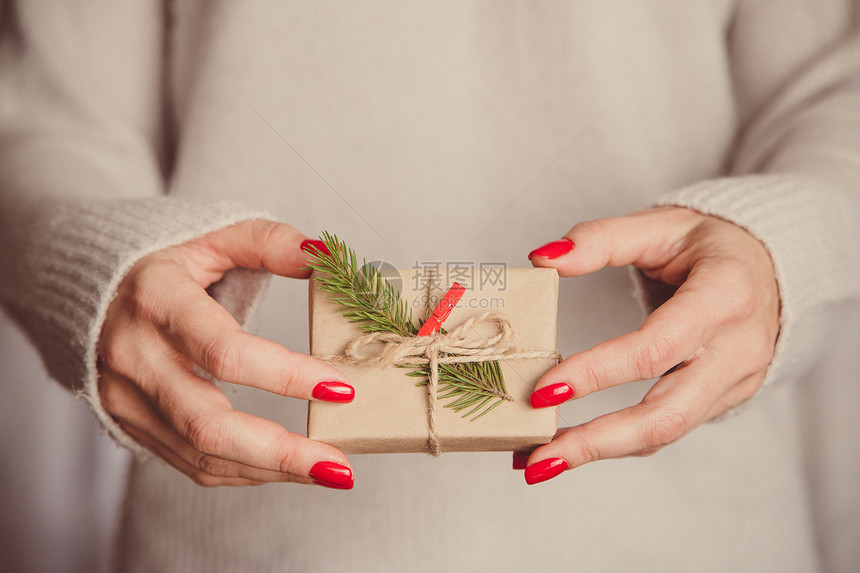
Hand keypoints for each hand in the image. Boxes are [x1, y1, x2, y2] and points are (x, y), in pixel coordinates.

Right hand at [97, 220, 355, 488]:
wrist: (84, 286)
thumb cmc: (161, 260)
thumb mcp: (210, 233)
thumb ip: (267, 241)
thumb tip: (321, 256)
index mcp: (157, 300)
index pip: (225, 352)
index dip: (286, 375)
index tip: (341, 388)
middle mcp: (134, 355)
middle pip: (208, 425)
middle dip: (281, 453)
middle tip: (340, 467)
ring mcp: (125, 395)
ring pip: (200, 453)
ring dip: (269, 470)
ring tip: (327, 471)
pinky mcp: (127, 421)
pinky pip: (187, 462)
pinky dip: (242, 470)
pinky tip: (283, 466)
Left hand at [516, 207, 779, 483]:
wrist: (774, 267)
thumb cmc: (712, 244)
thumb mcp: (662, 224)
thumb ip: (602, 239)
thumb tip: (542, 257)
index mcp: (724, 297)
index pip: (655, 348)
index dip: (598, 373)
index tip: (543, 390)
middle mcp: (736, 349)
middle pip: (665, 415)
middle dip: (595, 442)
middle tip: (536, 457)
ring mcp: (734, 382)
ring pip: (665, 432)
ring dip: (598, 452)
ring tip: (539, 462)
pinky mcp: (723, 400)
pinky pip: (666, 427)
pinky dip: (616, 442)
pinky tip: (573, 445)